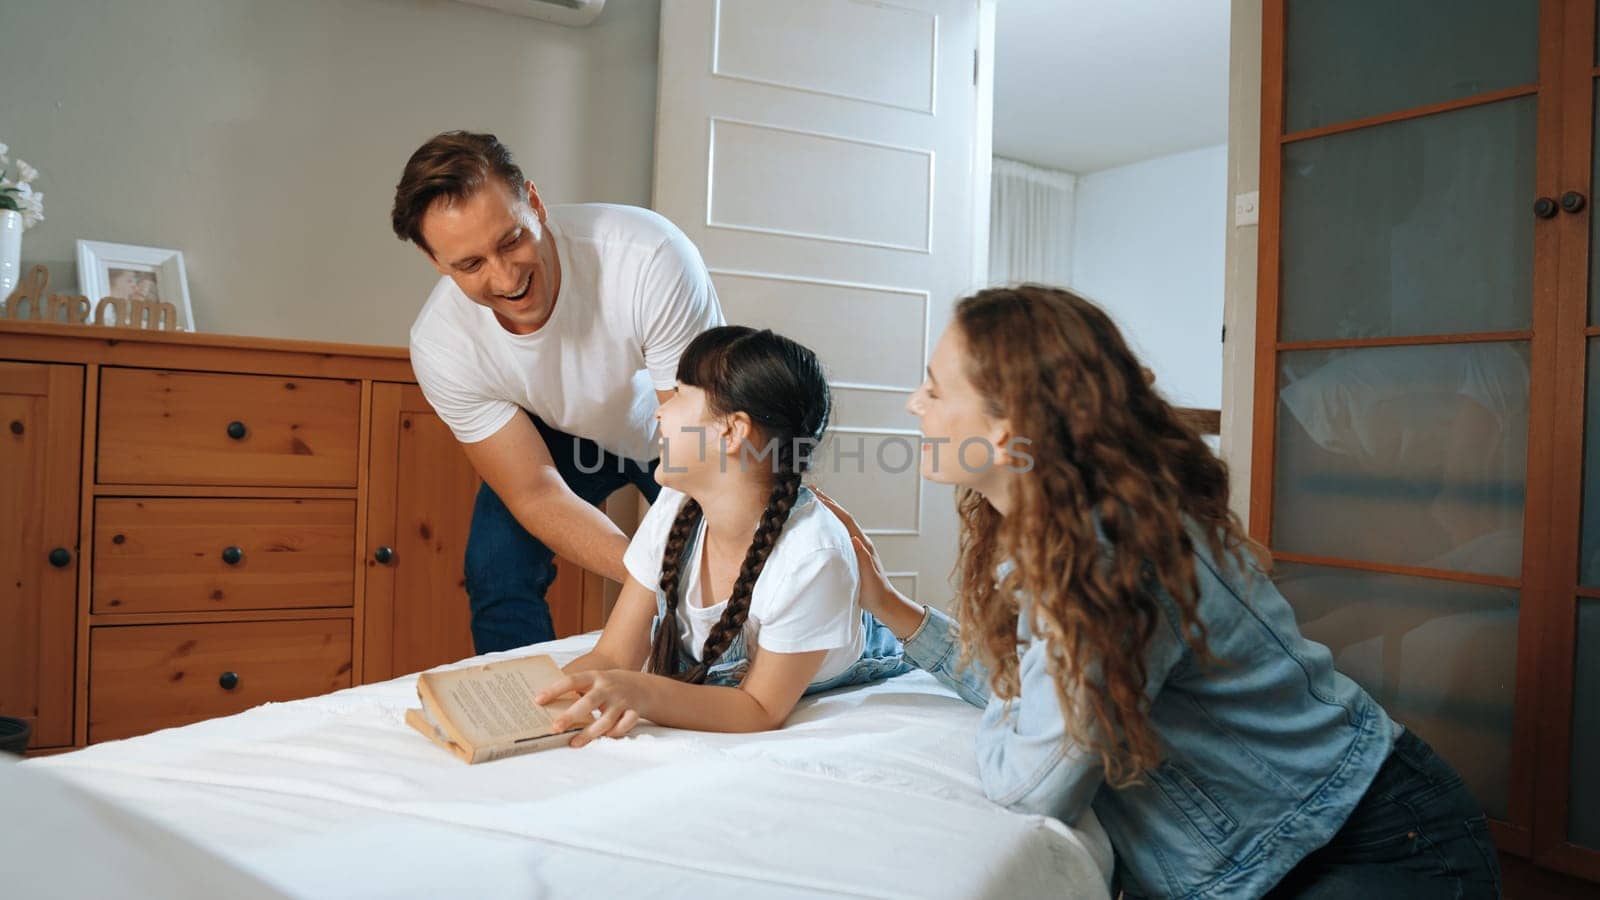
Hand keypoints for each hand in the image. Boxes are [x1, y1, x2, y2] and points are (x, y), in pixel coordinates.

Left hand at [534, 669, 652, 747]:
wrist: (643, 686)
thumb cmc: (609, 685)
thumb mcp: (594, 680)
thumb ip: (575, 689)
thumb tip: (544, 701)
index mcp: (594, 677)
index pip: (572, 681)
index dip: (554, 690)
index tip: (538, 700)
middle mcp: (607, 688)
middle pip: (588, 702)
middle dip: (571, 716)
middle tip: (554, 728)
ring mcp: (621, 701)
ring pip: (606, 719)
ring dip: (590, 733)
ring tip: (574, 743)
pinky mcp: (633, 712)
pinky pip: (626, 724)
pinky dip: (616, 732)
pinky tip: (606, 737)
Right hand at [812, 487, 920, 636]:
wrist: (884, 602)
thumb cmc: (875, 591)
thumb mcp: (868, 574)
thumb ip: (862, 556)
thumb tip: (854, 538)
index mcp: (862, 543)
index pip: (845, 520)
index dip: (831, 506)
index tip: (817, 496)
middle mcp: (860, 541)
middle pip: (842, 517)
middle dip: (828, 503)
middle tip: (811, 491)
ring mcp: (856, 547)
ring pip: (840, 524)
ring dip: (828, 512)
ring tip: (813, 503)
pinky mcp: (853, 554)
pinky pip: (839, 534)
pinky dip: (829, 525)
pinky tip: (821, 526)